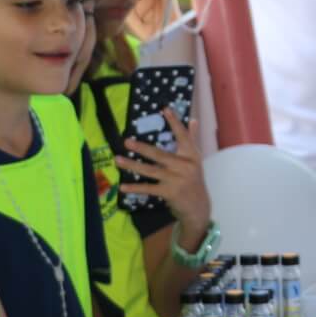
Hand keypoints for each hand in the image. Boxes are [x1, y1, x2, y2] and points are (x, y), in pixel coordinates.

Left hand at [117, 110, 210, 233]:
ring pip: (150, 170)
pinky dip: (135, 188)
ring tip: (117, 160)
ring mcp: (176, 180)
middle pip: (159, 154)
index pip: (182, 136)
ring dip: (132, 165)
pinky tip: (123, 186)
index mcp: (191, 155)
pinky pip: (148, 188)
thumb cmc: (194, 180)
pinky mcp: (169, 192)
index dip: (174, 122)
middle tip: (126, 141)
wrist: (198, 207)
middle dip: (142, 148)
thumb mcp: (195, 160)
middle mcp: (185, 166)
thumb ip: (192, 139)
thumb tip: (193, 119)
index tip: (165, 109)